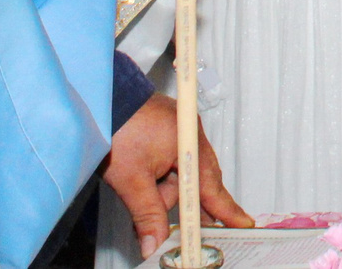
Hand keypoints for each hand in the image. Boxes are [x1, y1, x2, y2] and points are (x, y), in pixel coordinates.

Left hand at [107, 94, 253, 259]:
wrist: (98, 98)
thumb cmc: (116, 126)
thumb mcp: (131, 179)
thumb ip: (148, 214)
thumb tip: (155, 243)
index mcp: (189, 143)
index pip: (212, 187)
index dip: (227, 210)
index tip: (242, 225)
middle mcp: (189, 133)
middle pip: (196, 181)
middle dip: (187, 205)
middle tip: (191, 229)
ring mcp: (177, 129)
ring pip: (179, 173)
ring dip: (163, 191)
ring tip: (141, 197)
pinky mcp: (164, 128)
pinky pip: (170, 161)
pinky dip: (159, 177)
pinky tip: (143, 184)